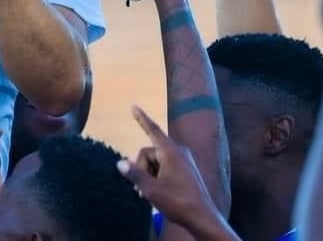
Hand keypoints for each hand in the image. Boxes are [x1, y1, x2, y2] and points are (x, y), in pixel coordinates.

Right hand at [117, 106, 223, 232]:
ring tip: (148, 193)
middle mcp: (178, 152)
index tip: (134, 106)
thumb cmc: (177, 201)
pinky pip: (165, 167)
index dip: (141, 119)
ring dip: (148, 175)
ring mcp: (184, 161)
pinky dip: (157, 176)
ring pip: (156, 161)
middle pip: (149, 152)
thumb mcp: (151, 189)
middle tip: (140, 188)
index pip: (153, 130)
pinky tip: (155, 192)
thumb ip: (134, 174)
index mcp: (170, 151)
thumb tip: (120, 162)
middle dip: (141, 167)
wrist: (202, 217)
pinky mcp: (186, 171)